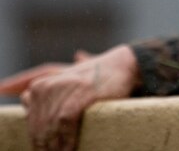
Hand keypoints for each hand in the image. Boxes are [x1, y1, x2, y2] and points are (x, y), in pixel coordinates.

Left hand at [15, 44, 138, 150]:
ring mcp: (62, 89)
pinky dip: (67, 140)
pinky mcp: (79, 94)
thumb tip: (28, 112)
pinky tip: (70, 148)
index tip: (43, 149)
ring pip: (50, 128)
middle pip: (40, 127)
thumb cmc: (92, 79)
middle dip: (44, 145)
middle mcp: (46, 86)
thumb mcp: (63, 84)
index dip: (37, 140)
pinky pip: (65, 123)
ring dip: (55, 146)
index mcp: (39, 86)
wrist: (121, 65)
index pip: (31, 122)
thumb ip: (45, 97)